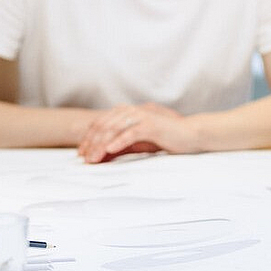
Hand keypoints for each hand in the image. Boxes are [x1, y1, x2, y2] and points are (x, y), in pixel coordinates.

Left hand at [77, 102, 193, 163]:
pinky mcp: (151, 124)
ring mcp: (141, 116)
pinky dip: (119, 141)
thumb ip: (120, 146)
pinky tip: (110, 150)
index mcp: (127, 112)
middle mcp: (132, 111)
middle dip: (92, 143)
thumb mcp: (138, 143)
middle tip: (84, 159)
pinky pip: (131, 132)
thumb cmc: (164, 139)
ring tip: (93, 158)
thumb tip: (101, 155)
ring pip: (114, 129)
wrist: (189, 135)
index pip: (101, 123)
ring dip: (101, 145)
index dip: (89, 138)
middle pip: (104, 125)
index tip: (81, 154)